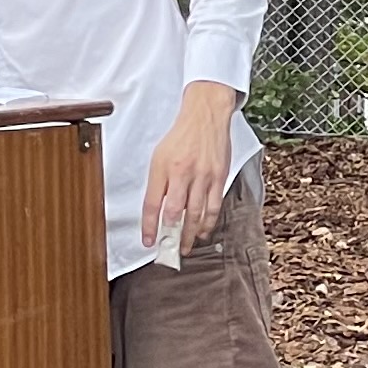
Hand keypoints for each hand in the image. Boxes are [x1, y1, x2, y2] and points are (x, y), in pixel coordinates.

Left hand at [141, 82, 241, 252]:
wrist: (205, 116)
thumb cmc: (180, 137)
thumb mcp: (159, 157)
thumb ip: (158, 184)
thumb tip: (157, 212)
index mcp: (163, 167)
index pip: (152, 204)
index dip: (149, 227)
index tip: (148, 241)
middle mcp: (183, 172)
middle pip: (175, 213)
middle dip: (171, 237)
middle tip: (169, 251)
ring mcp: (203, 175)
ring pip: (196, 214)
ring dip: (190, 235)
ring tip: (186, 247)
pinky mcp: (219, 176)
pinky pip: (213, 206)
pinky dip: (207, 223)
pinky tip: (203, 231)